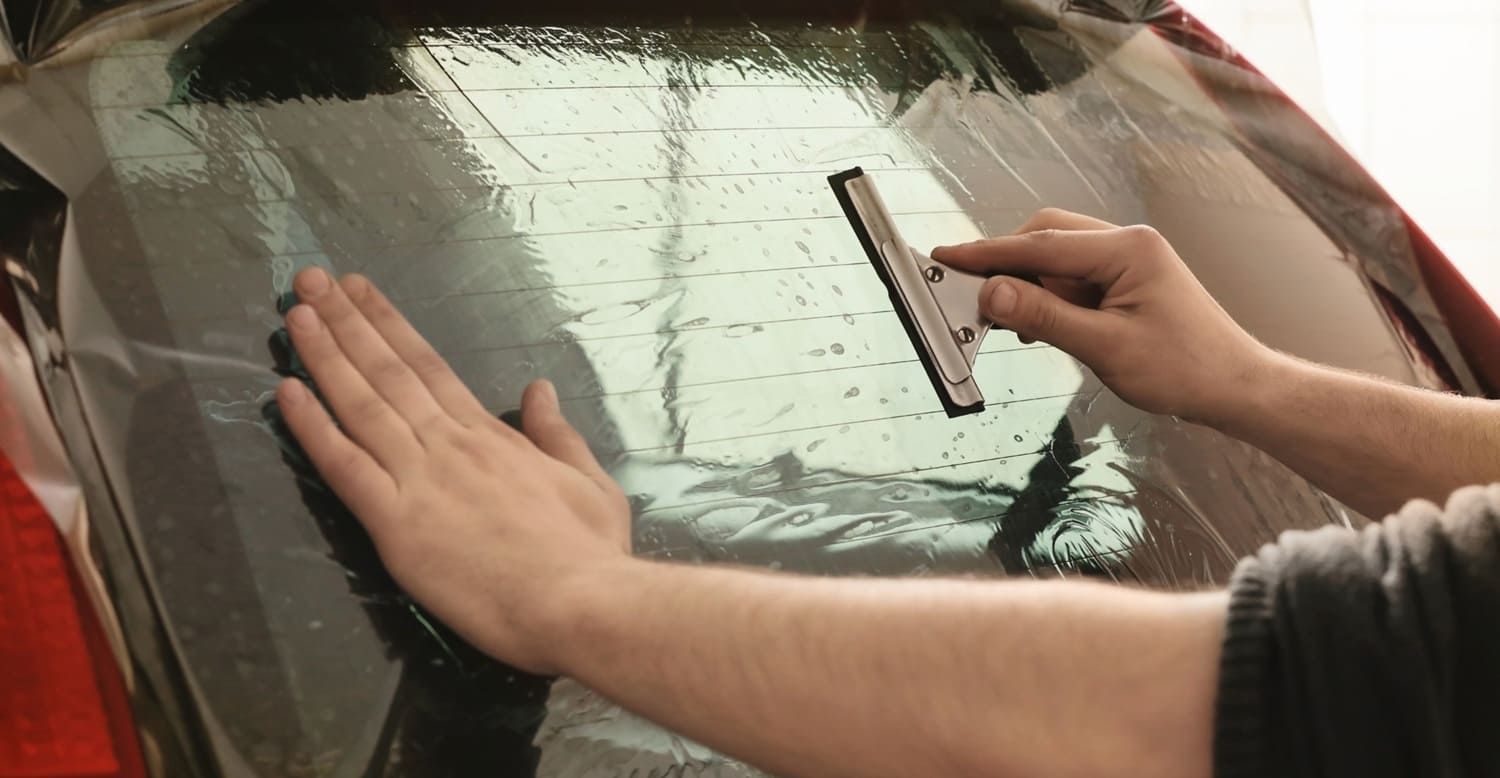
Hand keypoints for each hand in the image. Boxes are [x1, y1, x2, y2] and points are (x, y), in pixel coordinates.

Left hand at [275, 267, 630, 673]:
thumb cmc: (589, 551)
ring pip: (361, 404)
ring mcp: (420, 480)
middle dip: (345, 321)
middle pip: (388, 371)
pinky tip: (286, 392)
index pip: (429, 365)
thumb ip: (558, 434)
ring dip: (324, 355)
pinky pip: (344, 466)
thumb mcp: (589, 481)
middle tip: (310, 279)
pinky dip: (313, 426)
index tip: (360, 292)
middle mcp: (449, 444)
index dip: (389, 324)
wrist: (579, 602)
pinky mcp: (397, 524)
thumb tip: (538, 389)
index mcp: (491, 435)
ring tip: (295, 313)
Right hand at [931, 209, 1272, 423]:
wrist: (1234, 388)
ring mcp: (1127, 261)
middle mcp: (1127, 244)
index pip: (1040, 244)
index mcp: (1127, 248)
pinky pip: (1072, 278)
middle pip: (1045, 238)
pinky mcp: (1125, 282)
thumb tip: (993, 292)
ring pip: (1056, 258)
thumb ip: (1045, 315)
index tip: (947, 258)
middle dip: (1006, 265)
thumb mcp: (1106, 347)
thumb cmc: (1186, 369)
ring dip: (1027, 285)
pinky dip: (1047, 297)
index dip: (987, 253)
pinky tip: (1037, 325)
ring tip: (1006, 321)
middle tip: (971, 296)